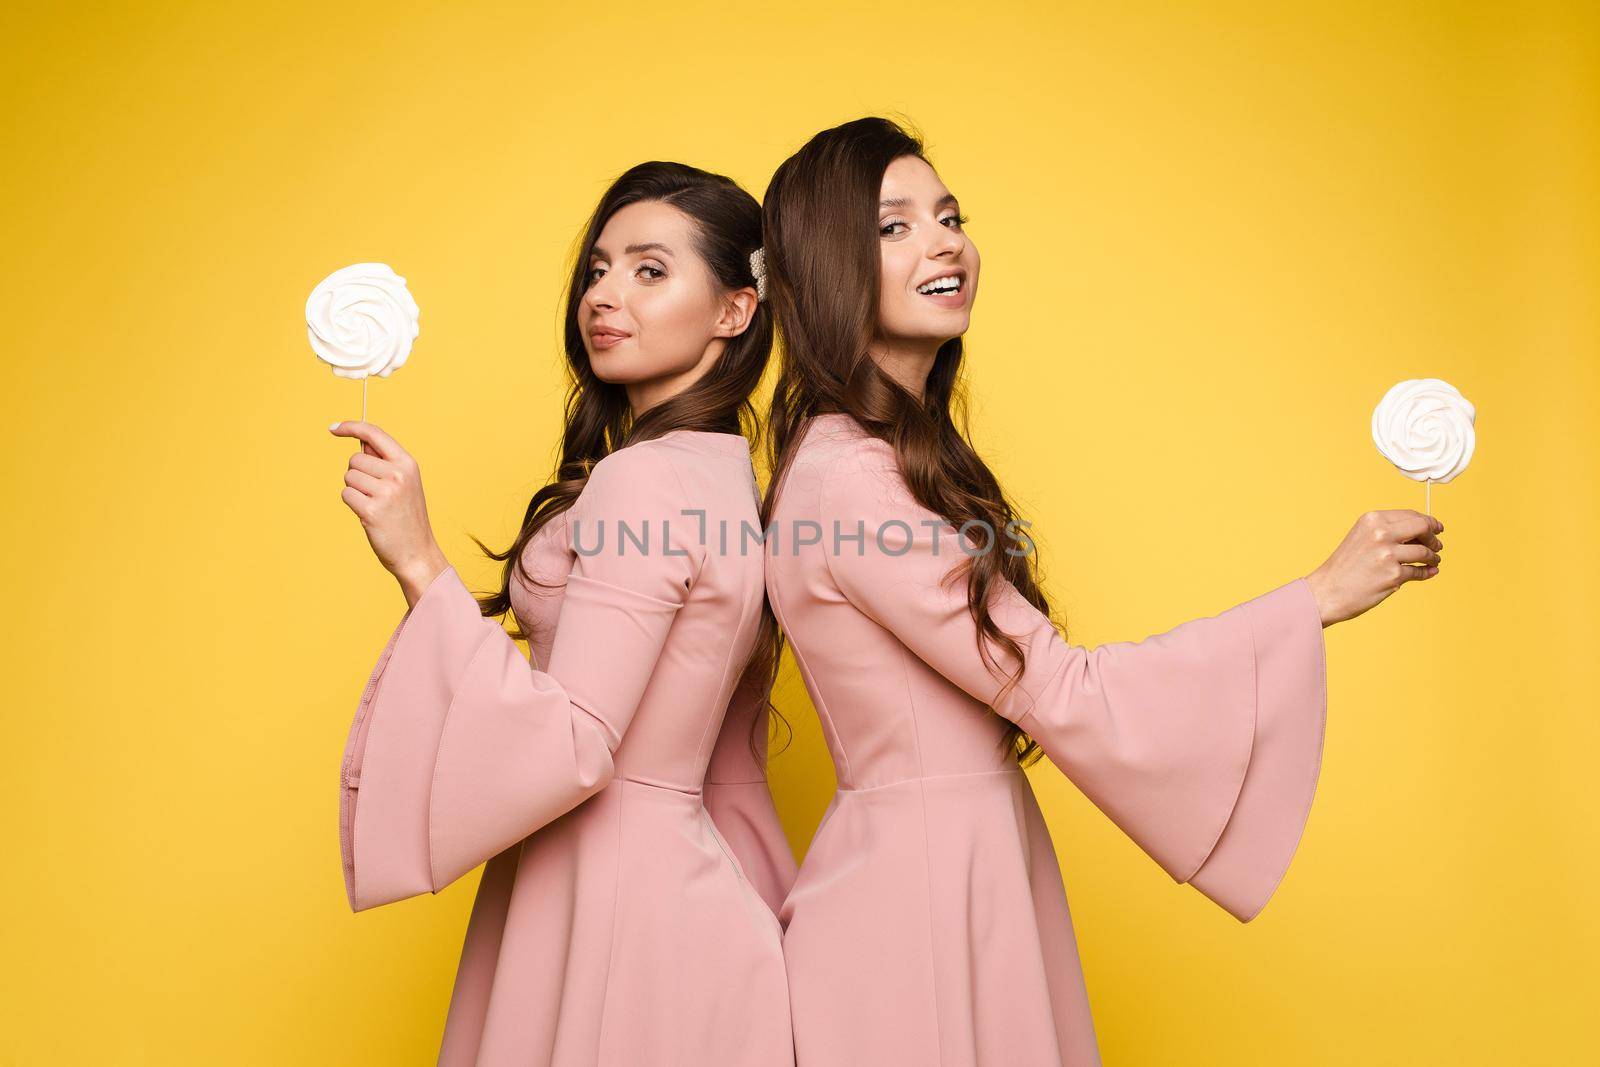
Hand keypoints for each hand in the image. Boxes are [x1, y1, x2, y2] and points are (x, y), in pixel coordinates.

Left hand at [328, 420, 449, 605]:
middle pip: (355, 459)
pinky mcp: (372, 510)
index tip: (333, 428)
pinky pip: (346, 495)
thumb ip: (385, 462)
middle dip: (357, 474)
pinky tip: (369, 516)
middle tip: (375, 493)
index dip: (351, 427)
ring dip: (355, 491)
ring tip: (374, 505)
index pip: (374, 434)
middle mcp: (398, 474)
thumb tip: (361, 442)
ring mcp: (386, 492)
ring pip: (349, 477)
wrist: (417, 553)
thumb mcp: (405, 484)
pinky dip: (352, 504)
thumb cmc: (406, 518)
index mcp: (408, 464)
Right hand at [1304, 510, 1443, 626]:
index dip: (1429, 521)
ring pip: (1425, 551)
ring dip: (1433, 556)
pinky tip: (1428, 572)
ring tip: (1433, 561)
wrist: (1326, 591)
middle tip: (1437, 545)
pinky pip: (1419, 571)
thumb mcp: (1362, 538)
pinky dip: (1427, 572)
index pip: (1411, 515)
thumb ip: (1388, 531)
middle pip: (1423, 527)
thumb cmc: (1344, 567)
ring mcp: (1388, 554)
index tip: (1437, 528)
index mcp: (1372, 520)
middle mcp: (1380, 533)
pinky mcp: (1393, 575)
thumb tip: (1422, 532)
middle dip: (1434, 537)